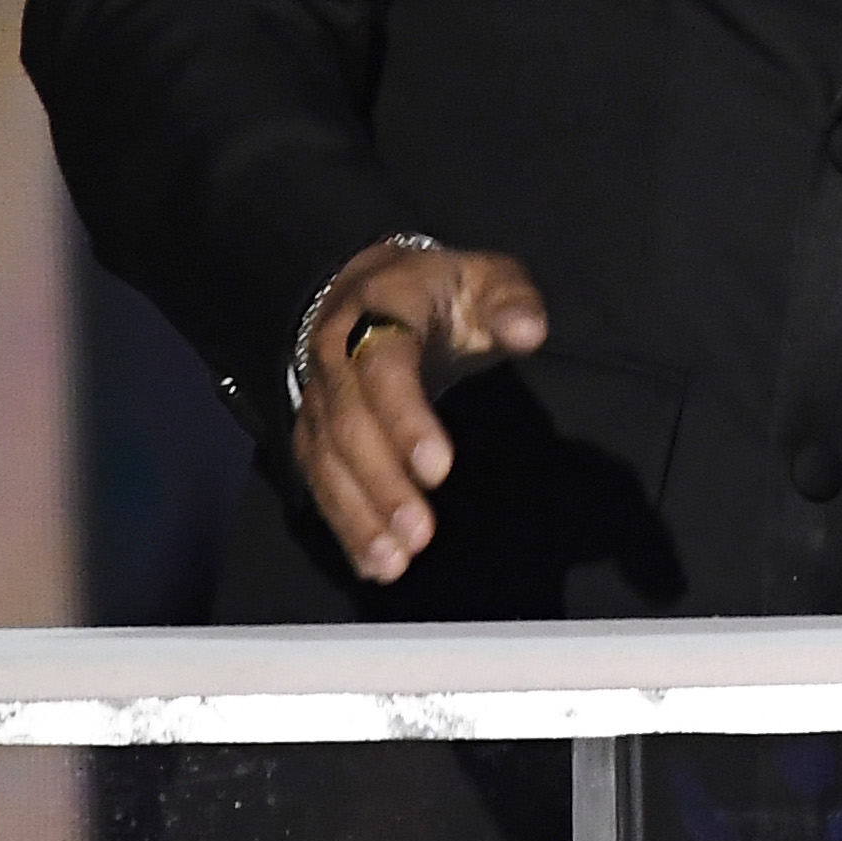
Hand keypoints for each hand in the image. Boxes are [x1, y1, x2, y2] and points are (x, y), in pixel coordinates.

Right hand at [290, 239, 549, 582]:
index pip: (384, 365)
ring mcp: (318, 394)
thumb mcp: (486, 279)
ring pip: (326, 459)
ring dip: (358, 515)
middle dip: (382, 483)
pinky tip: (374, 562)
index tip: (439, 469)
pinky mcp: (313, 430)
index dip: (405, 418)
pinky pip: (320, 479)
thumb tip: (528, 332)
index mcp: (381, 307)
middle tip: (420, 533)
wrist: (373, 286)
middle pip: (349, 423)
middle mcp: (336, 352)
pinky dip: (345, 524)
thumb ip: (511, 301)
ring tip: (395, 561)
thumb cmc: (443, 293)